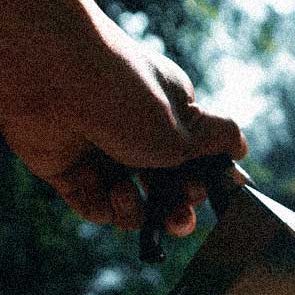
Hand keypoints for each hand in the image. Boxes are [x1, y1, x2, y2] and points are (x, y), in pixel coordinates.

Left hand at [0, 17, 247, 235]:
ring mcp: (103, 155)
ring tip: (127, 196)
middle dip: (176, 210)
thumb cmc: (126, 95)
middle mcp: (137, 136)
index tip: (218, 198)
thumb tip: (242, 146)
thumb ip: (218, 142)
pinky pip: (96, 207)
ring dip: (137, 212)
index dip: (208, 184)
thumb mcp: (184, 124)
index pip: (197, 160)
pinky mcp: (70, 171)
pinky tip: (109, 194)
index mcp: (169, 117)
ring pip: (132, 206)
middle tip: (178, 219)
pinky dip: (106, 209)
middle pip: (165, 190)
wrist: (52, 76)